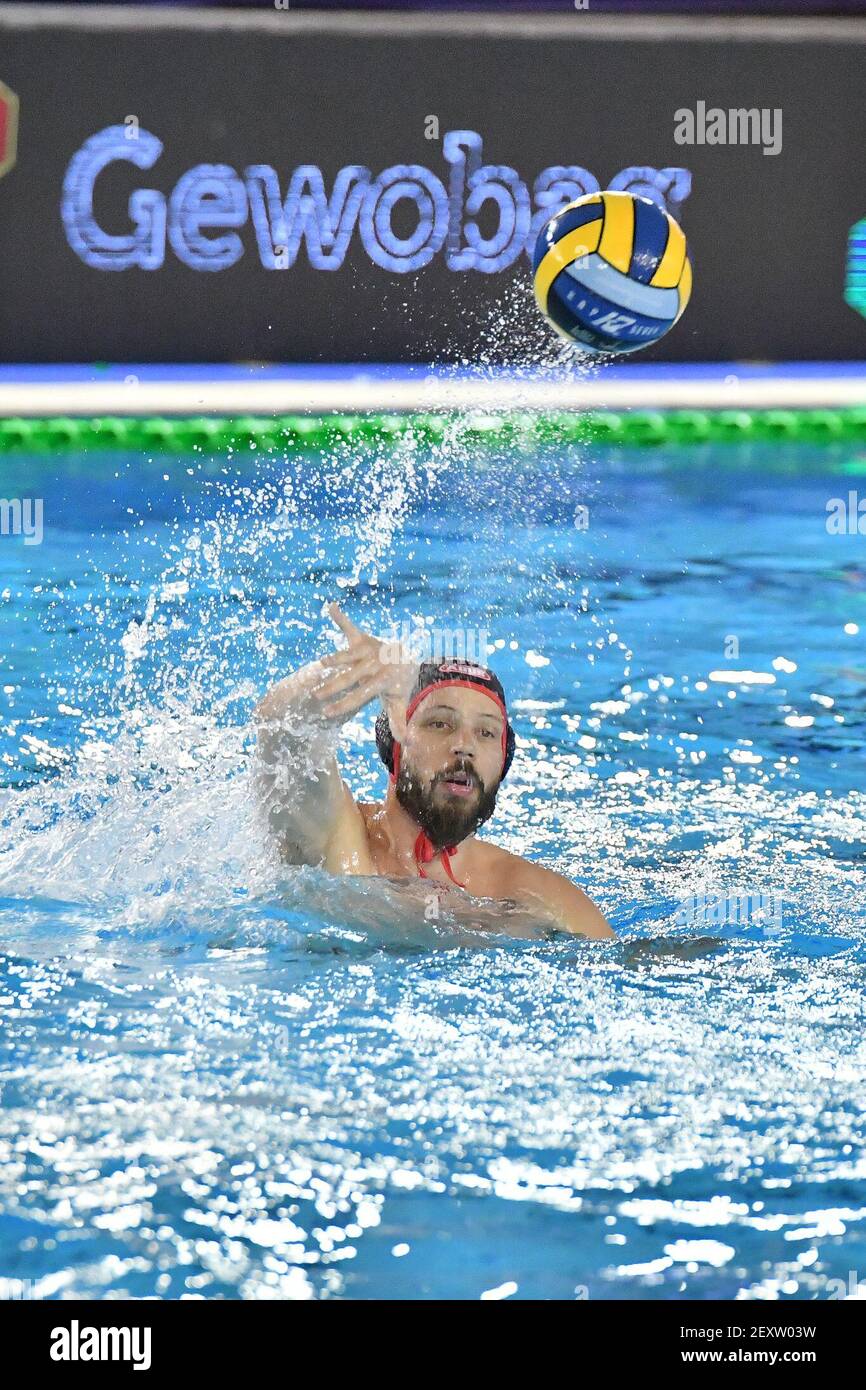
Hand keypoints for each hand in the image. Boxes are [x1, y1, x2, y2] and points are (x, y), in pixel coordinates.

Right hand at [311, 602, 416, 727]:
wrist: (406, 657)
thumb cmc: (397, 684)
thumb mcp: (398, 703)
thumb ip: (398, 721)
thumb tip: (406, 742)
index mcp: (382, 681)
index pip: (359, 695)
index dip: (343, 704)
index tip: (326, 713)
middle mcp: (375, 663)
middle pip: (350, 676)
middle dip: (332, 686)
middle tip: (314, 695)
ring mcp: (369, 649)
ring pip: (347, 655)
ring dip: (333, 658)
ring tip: (318, 665)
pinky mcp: (363, 638)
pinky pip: (350, 627)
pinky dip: (341, 618)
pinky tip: (331, 607)